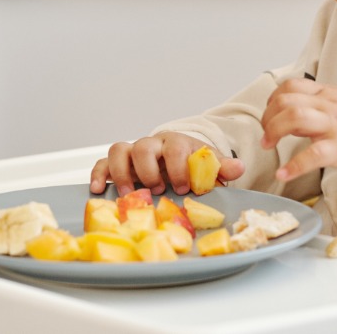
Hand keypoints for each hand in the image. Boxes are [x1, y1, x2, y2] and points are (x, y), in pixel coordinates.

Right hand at [89, 132, 244, 195]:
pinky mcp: (118, 164)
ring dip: (122, 173)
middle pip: (143, 146)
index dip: (178, 167)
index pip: (174, 147)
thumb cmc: (191, 164)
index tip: (185, 187)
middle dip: (149, 171)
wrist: (177, 159)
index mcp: (176, 143)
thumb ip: (220, 167)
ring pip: (119, 150)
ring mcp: (133, 153)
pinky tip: (98, 189)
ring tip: (129, 194)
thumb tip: (238, 167)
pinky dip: (98, 174)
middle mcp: (152, 145)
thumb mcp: (208, 165)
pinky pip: (102, 163)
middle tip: (159, 190)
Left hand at [260, 78, 336, 181]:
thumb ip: (318, 104)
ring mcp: (334, 126)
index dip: (272, 100)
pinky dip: (293, 166)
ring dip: (273, 132)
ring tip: (268, 146)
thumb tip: (291, 114)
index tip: (270, 116)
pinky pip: (312, 155)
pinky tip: (283, 174)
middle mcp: (328, 106)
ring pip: (294, 117)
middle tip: (266, 135)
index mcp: (327, 93)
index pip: (290, 86)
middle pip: (286, 101)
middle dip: (267, 118)